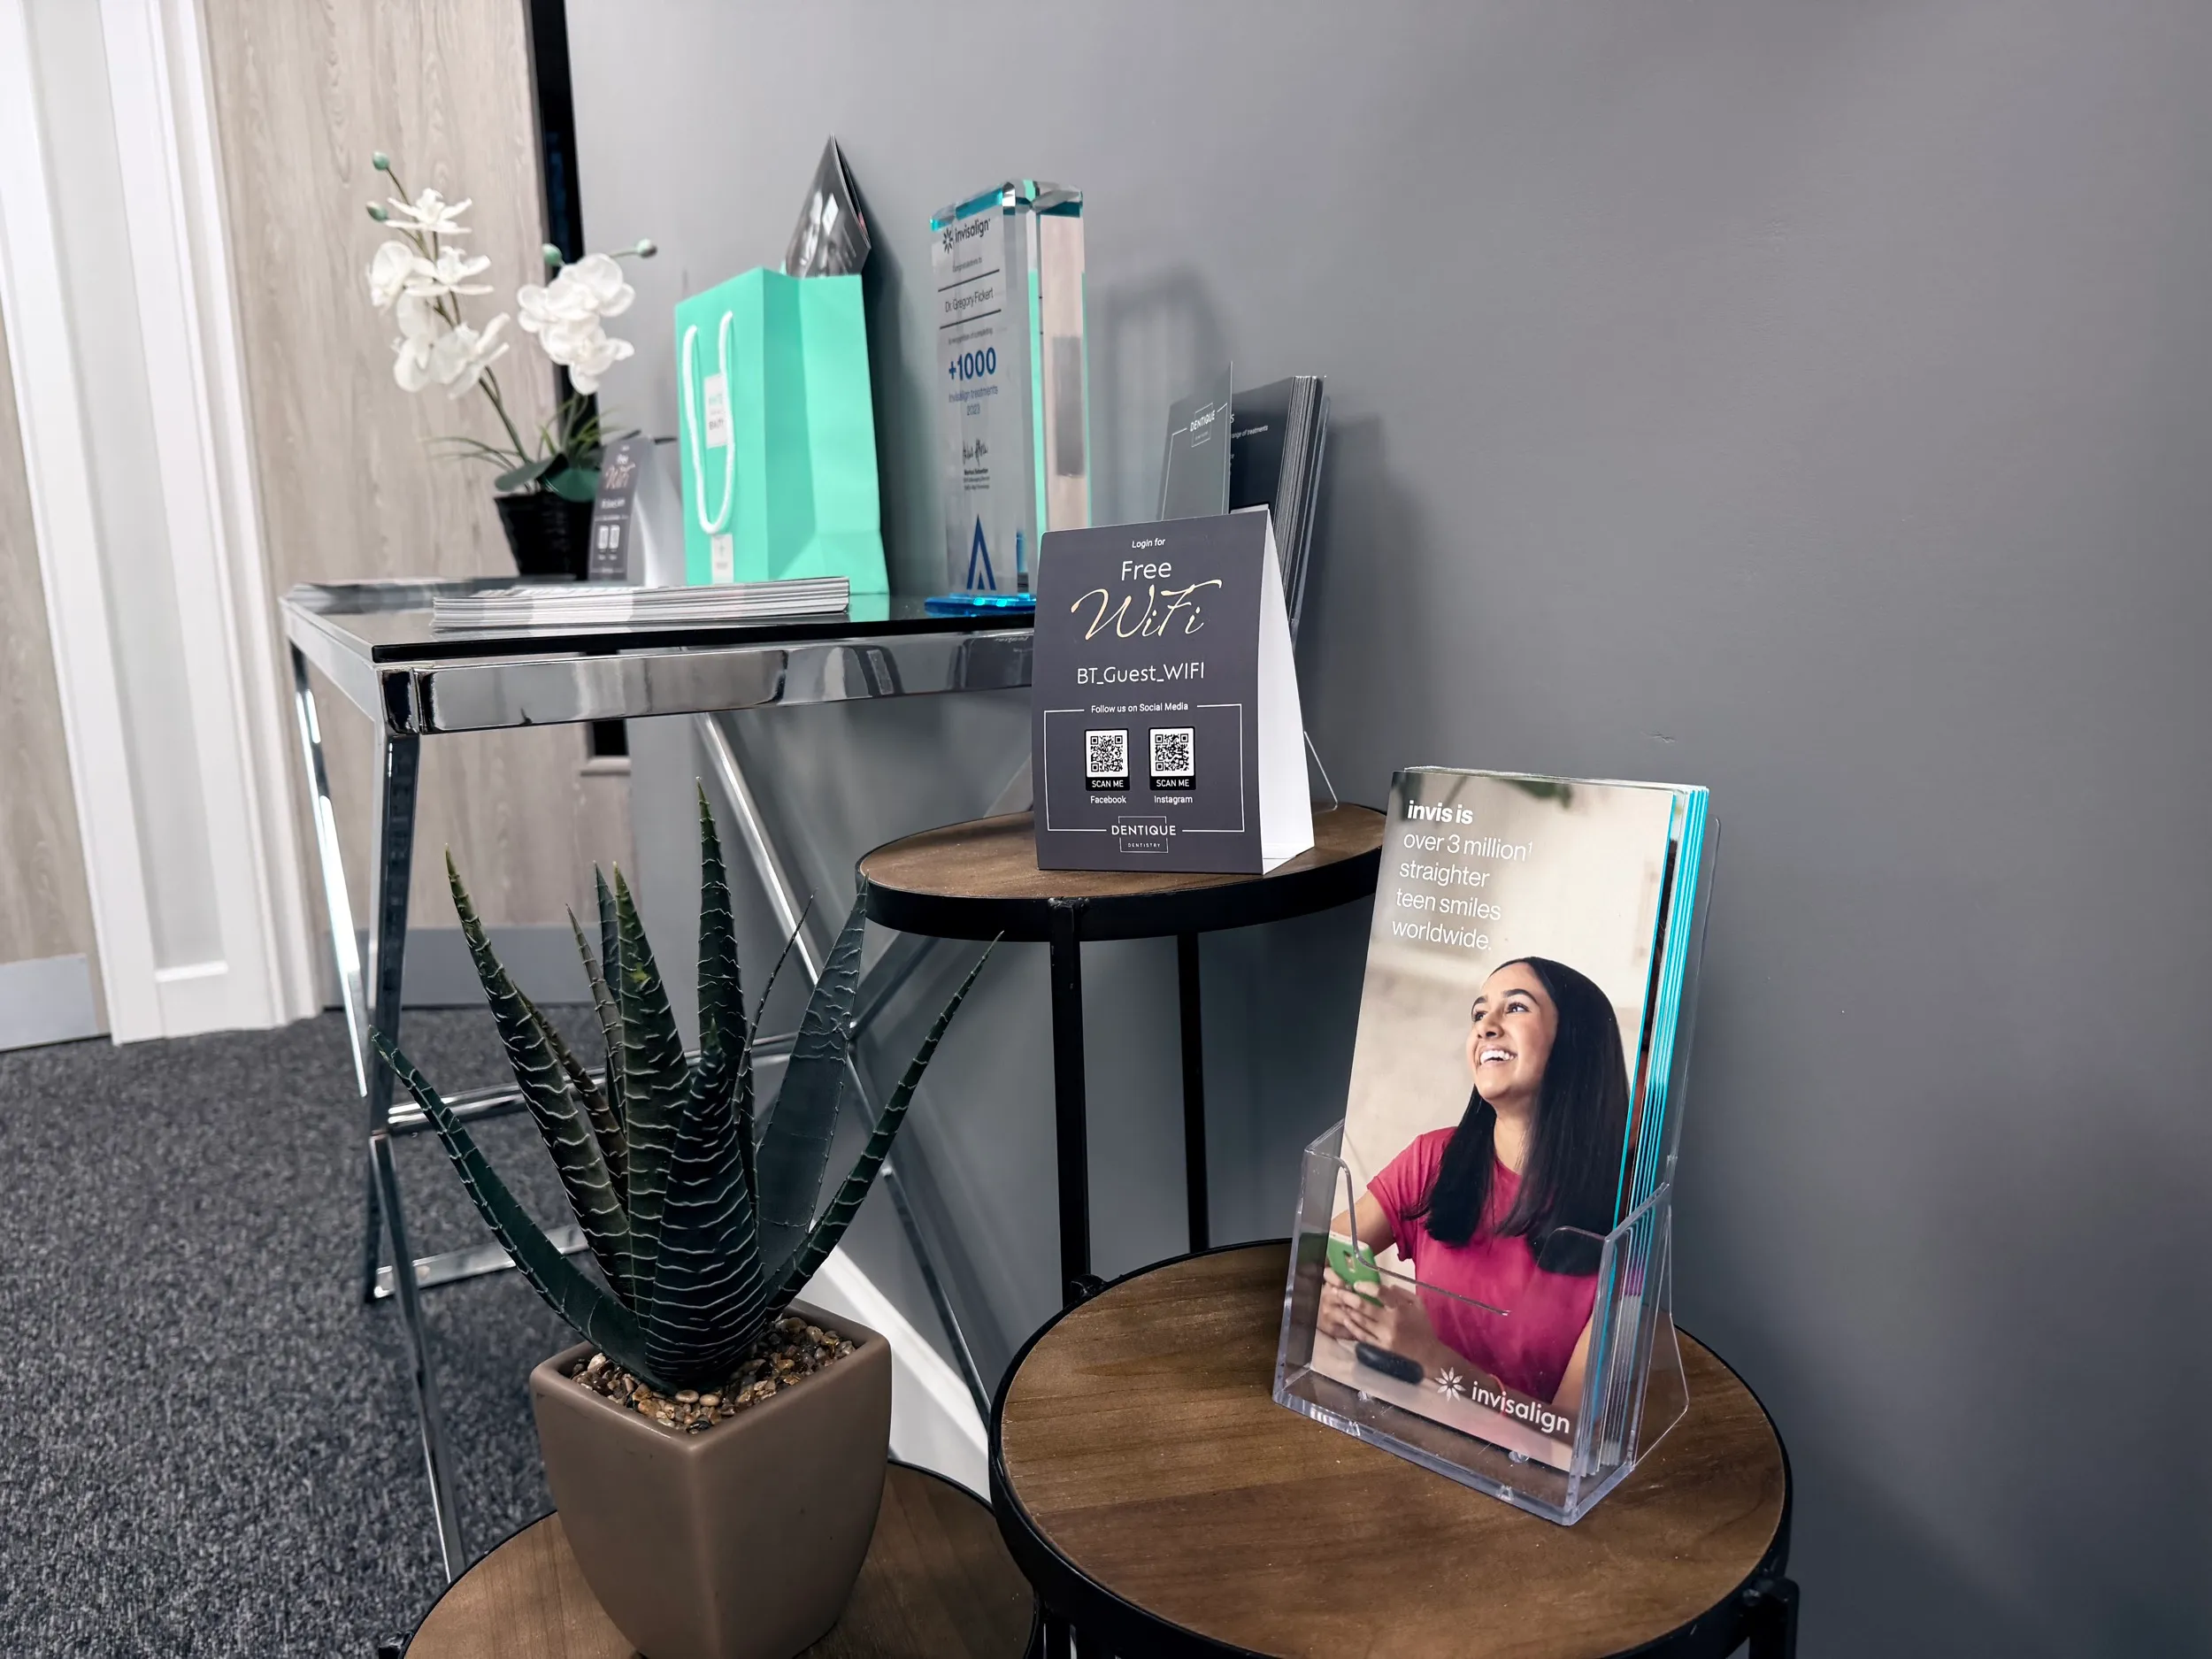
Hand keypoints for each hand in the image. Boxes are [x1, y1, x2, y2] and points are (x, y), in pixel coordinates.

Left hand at [1320, 1272, 1456, 1380]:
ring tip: (1338, 1302)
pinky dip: (1352, 1327)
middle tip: (1336, 1290)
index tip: (1356, 1284)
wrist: (1428, 1355)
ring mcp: (1384, 1336)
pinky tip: (1346, 1319)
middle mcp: (1391, 1321)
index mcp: (1401, 1309)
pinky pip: (1362, 1336)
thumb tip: (1387, 1286)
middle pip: (1364, 1306)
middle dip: (1348, 1296)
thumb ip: (1403, 1293)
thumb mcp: (1419, 1305)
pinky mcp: (1380, 1348)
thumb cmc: (1423, 1328)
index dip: (1365, 1286)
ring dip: (1347, 1310)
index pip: (1380, 1292)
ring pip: (1360, 1320)